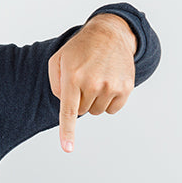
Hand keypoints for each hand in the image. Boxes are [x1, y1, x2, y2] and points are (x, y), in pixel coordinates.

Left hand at [48, 13, 136, 152]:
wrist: (109, 33)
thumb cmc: (79, 49)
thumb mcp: (57, 61)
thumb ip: (55, 85)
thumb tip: (66, 105)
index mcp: (73, 78)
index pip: (69, 112)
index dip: (68, 132)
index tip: (68, 148)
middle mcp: (93, 83)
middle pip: (83, 111)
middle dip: (80, 100)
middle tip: (83, 80)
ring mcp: (111, 86)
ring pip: (97, 111)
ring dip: (95, 100)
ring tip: (96, 79)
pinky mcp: (126, 87)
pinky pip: (113, 109)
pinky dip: (108, 101)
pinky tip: (108, 83)